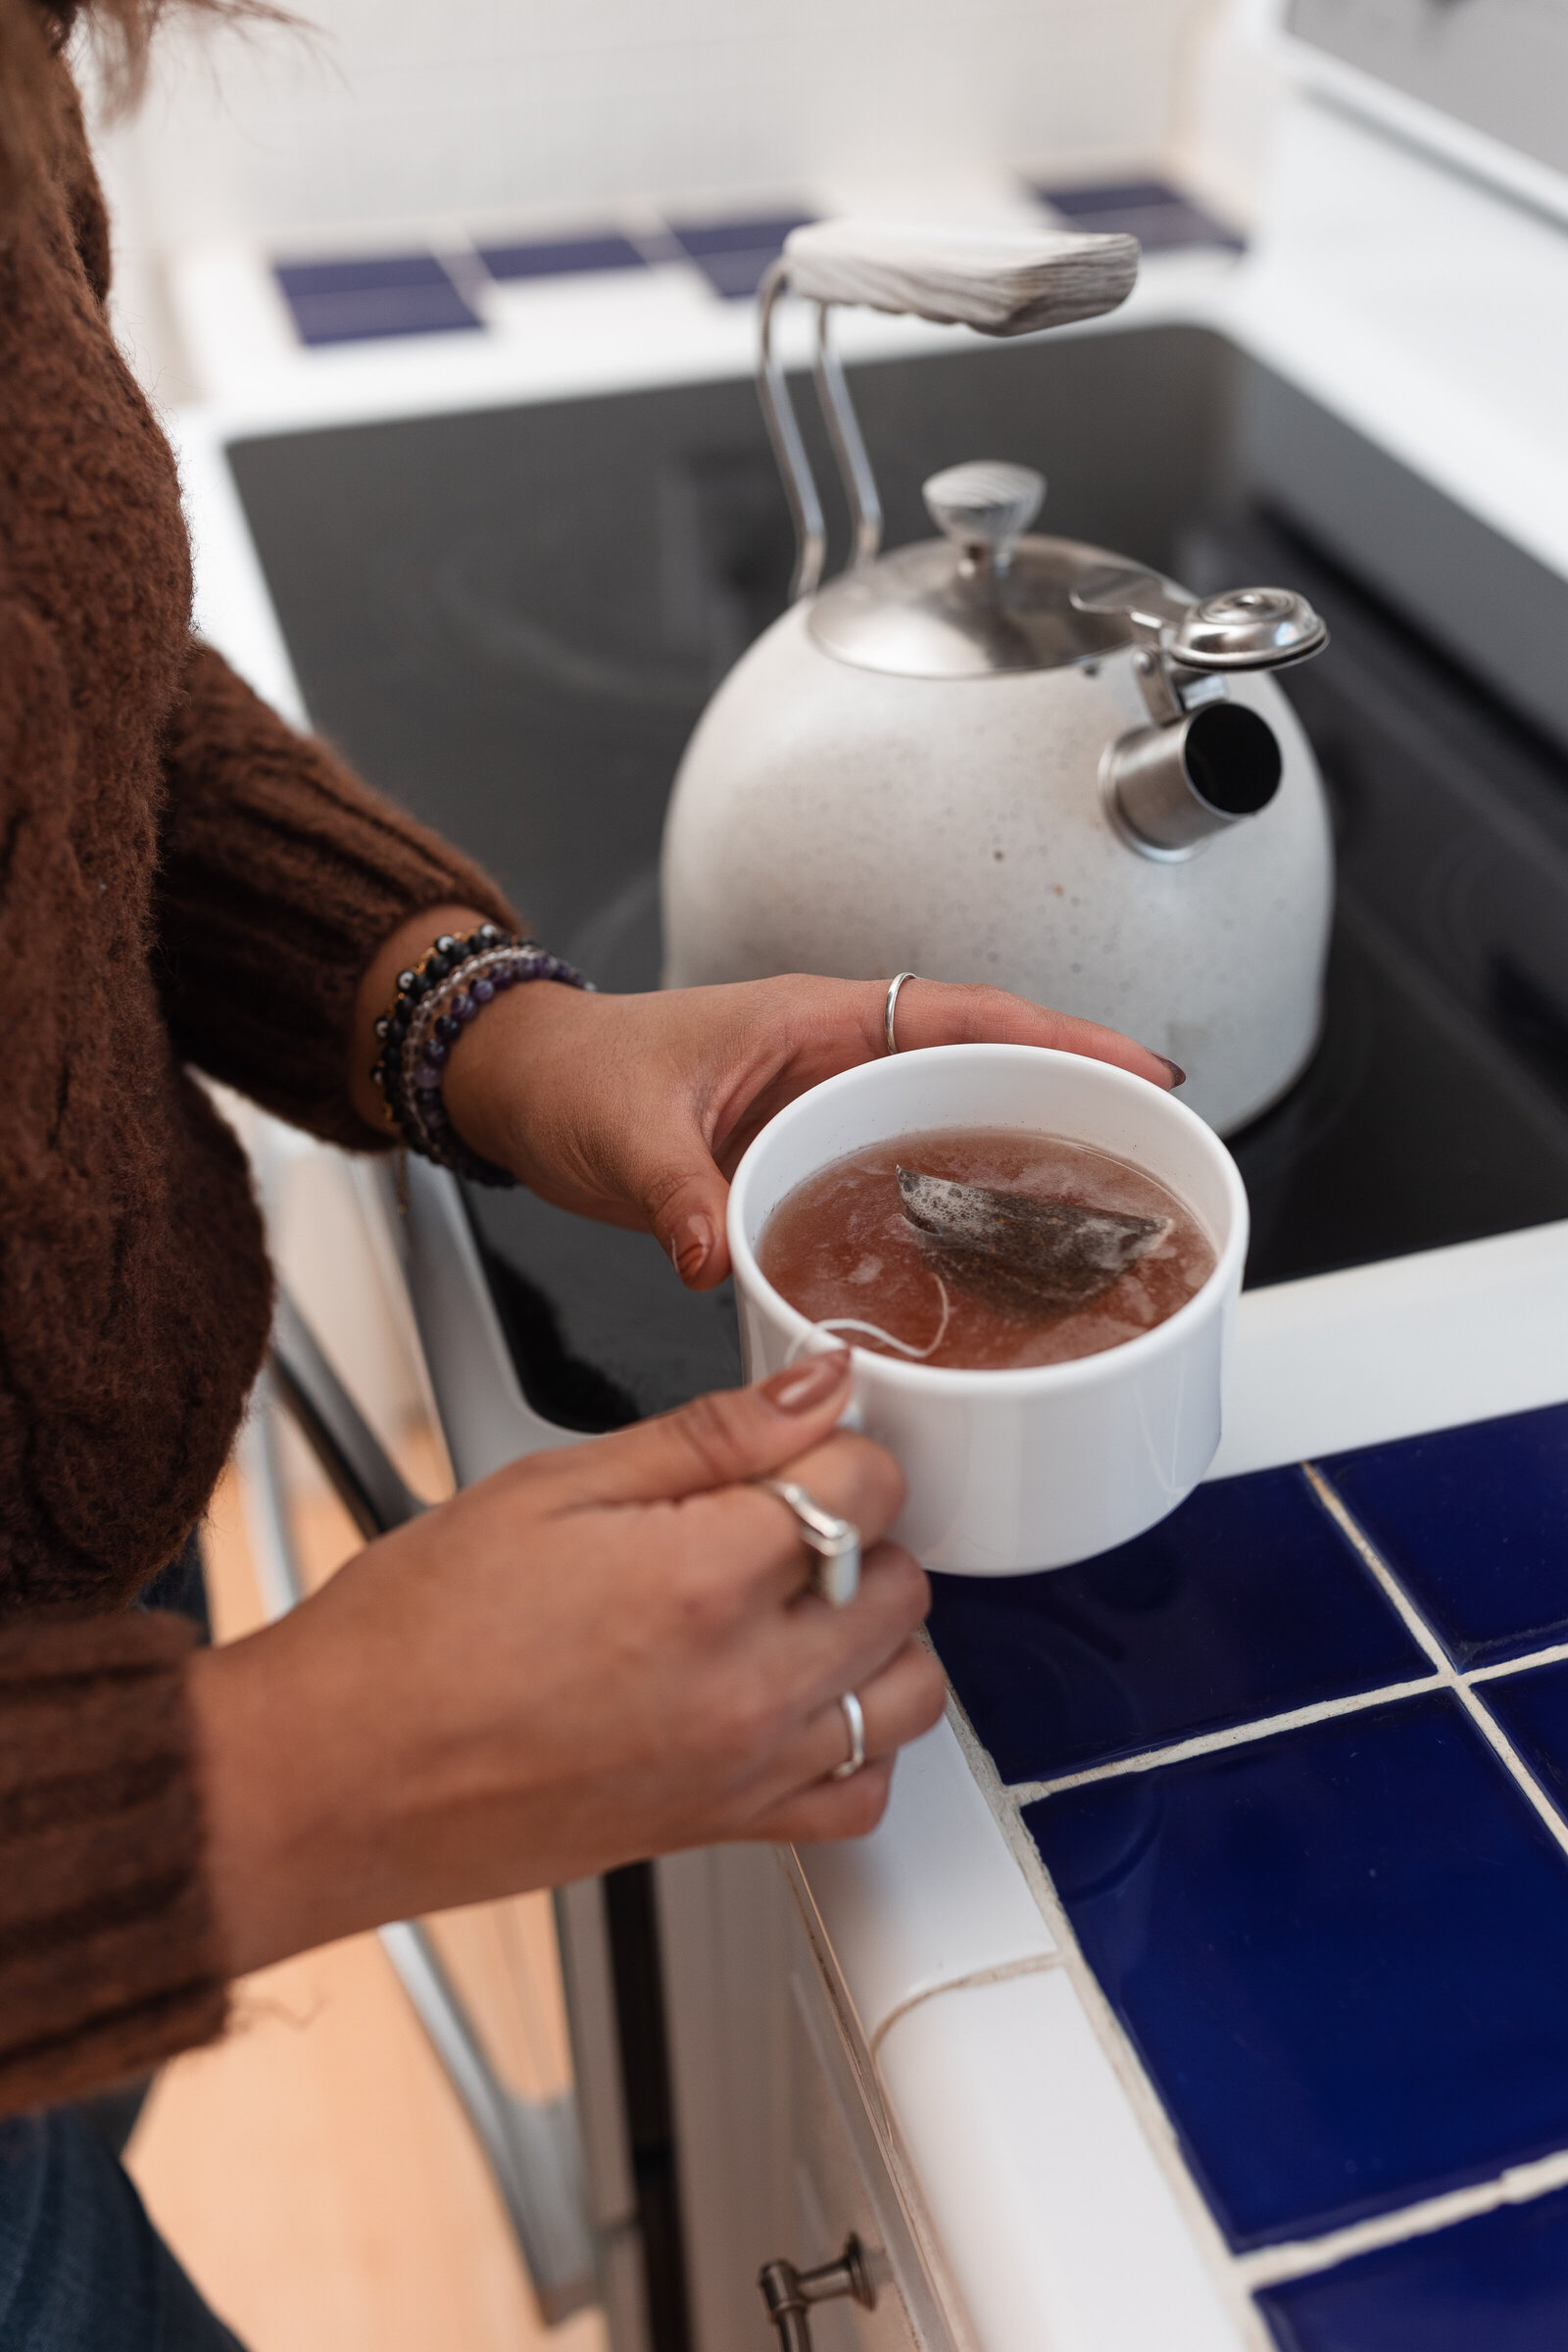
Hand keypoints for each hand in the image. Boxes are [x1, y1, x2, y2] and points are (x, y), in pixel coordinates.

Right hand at [191, 1352, 942, 1977]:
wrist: (336, 1779)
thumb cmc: (408, 1640)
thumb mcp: (552, 1485)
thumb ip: (709, 1434)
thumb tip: (814, 1387)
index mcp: (701, 1580)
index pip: (868, 1483)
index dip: (836, 1443)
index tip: (795, 1446)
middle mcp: (744, 1685)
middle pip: (906, 1583)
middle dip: (860, 1532)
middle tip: (774, 1518)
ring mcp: (743, 1769)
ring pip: (910, 1693)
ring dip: (878, 1637)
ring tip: (798, 1604)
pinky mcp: (723, 1829)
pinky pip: (859, 1796)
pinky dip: (858, 1745)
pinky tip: (801, 1698)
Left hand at [356, 906, 1178, 1288]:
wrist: (518, 1087)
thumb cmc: (571, 1073)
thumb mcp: (623, 1132)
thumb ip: (677, 1191)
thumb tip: (721, 1247)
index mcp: (811, 1021)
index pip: (963, 1016)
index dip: (1058, 1039)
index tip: (1135, 1065)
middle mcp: (831, 1057)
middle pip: (982, 1066)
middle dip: (1070, 1093)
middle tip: (1152, 1142)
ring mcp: (823, 1106)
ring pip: (947, 1118)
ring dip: (1016, 1149)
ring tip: (1097, 1199)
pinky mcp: (803, 1154)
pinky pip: (900, 1168)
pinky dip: (951, 1197)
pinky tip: (985, 1248)